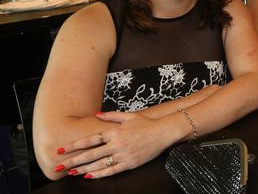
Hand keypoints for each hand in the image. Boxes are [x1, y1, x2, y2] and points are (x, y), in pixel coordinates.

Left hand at [53, 112, 175, 178]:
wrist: (164, 132)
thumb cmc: (146, 123)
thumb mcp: (128, 116)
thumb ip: (111, 116)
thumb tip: (97, 115)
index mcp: (114, 132)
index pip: (89, 140)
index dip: (73, 146)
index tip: (61, 150)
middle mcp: (116, 144)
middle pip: (90, 154)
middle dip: (73, 161)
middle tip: (59, 167)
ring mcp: (123, 155)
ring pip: (99, 164)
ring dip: (83, 169)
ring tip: (71, 173)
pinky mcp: (130, 163)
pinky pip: (112, 171)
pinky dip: (100, 174)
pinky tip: (90, 176)